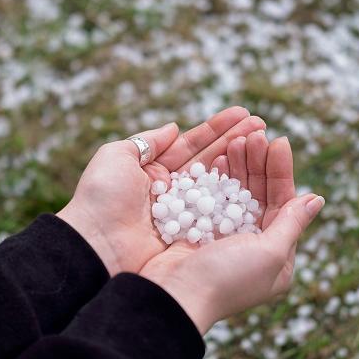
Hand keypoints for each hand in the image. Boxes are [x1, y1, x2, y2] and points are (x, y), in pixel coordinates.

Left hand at [57, 106, 265, 275]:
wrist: (94, 243)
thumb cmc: (101, 197)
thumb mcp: (117, 157)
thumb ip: (147, 141)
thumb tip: (173, 127)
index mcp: (153, 171)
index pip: (191, 145)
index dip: (217, 130)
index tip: (243, 114)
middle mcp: (171, 191)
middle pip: (209, 161)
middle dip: (236, 142)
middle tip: (263, 125)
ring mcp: (182, 213)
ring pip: (217, 184)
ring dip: (241, 164)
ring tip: (264, 144)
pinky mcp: (189, 234)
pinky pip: (215, 211)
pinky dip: (234, 196)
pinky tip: (255, 179)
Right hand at [140, 135, 324, 333]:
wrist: (174, 296)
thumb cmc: (227, 279)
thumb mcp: (270, 254)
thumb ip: (292, 224)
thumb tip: (316, 199)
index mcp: (276, 256)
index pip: (284, 205)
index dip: (282, 172)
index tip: (278, 141)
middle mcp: (252, 246)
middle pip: (260, 195)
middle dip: (258, 164)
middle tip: (254, 134)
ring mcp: (224, 239)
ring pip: (236, 194)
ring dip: (238, 167)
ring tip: (236, 141)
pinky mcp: (199, 233)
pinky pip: (213, 199)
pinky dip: (216, 179)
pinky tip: (217, 158)